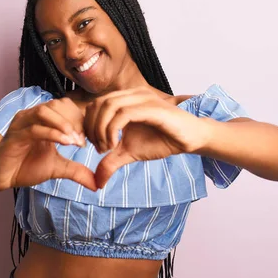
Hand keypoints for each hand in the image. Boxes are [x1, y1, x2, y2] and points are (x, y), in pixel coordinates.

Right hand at [0, 98, 96, 190]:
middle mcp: (32, 116)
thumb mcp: (57, 168)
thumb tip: (98, 184)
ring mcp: (22, 124)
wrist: (1, 177)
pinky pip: (34, 129)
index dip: (80, 120)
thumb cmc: (26, 167)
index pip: (66, 107)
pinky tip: (65, 143)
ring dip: (63, 124)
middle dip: (74, 121)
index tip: (90, 139)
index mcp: (43, 119)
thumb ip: (77, 172)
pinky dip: (52, 133)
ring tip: (75, 141)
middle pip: (57, 104)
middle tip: (84, 140)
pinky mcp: (14, 135)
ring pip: (45, 112)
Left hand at [84, 87, 209, 187]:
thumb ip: (110, 162)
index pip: (94, 105)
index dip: (89, 126)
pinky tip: (116, 144)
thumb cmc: (161, 140)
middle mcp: (132, 94)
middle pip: (98, 104)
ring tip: (108, 148)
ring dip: (101, 129)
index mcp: (124, 99)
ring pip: (108, 106)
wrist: (189, 139)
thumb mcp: (129, 153)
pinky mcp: (152, 107)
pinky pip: (124, 114)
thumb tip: (96, 183)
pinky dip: (113, 130)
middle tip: (100, 149)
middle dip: (92, 128)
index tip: (96, 146)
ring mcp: (142, 98)